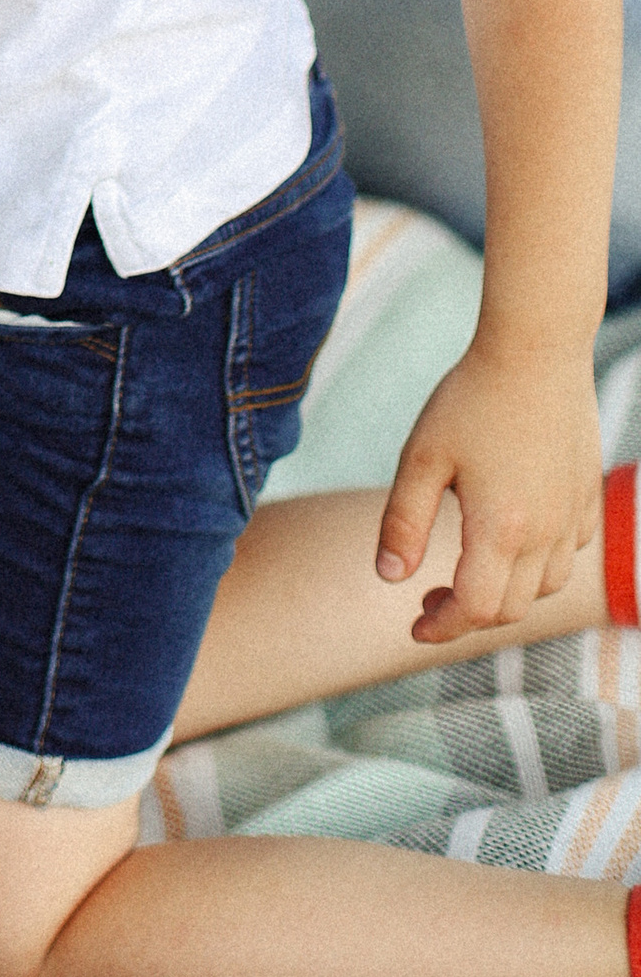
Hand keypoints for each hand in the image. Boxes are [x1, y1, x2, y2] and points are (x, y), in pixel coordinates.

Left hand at [377, 336, 601, 643]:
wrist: (535, 349)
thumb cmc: (469, 397)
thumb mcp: (421, 457)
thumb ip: (403, 522)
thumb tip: (388, 576)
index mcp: (501, 529)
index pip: (475, 609)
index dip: (442, 627)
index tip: (414, 626)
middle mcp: (545, 533)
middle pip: (510, 608)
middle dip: (467, 615)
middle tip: (429, 599)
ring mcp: (573, 515)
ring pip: (547, 588)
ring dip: (507, 595)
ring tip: (469, 571)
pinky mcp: (588, 494)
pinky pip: (570, 553)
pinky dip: (540, 565)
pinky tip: (512, 539)